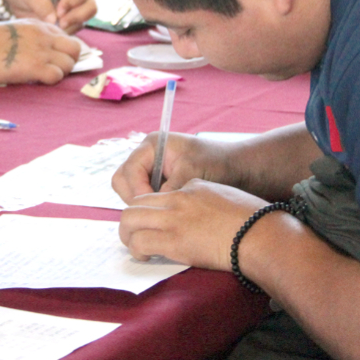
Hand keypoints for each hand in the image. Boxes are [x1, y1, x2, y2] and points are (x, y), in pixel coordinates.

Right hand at [0, 20, 80, 84]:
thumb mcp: (17, 29)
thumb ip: (34, 36)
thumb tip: (45, 50)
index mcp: (39, 25)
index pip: (66, 36)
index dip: (63, 49)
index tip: (56, 57)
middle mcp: (45, 36)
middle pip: (75, 49)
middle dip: (70, 60)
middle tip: (58, 68)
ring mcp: (42, 51)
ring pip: (69, 64)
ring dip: (61, 72)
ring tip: (45, 74)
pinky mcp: (37, 67)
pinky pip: (57, 76)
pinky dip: (51, 80)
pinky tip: (39, 79)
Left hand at [2, 0, 95, 32]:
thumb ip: (41, 5)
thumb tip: (53, 20)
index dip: (72, 2)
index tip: (59, 11)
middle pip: (90, 6)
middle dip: (77, 16)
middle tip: (61, 23)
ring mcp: (73, 9)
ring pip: (84, 20)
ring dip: (71, 26)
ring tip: (53, 28)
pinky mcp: (68, 22)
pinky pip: (74, 29)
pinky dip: (66, 32)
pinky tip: (53, 31)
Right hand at [111, 133, 231, 201]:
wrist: (236, 169)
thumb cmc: (216, 163)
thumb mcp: (192, 173)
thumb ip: (170, 188)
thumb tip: (154, 206)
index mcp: (152, 145)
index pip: (130, 170)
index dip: (138, 190)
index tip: (154, 206)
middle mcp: (148, 157)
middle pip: (123, 180)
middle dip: (134, 197)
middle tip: (154, 212)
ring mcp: (151, 171)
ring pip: (130, 190)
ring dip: (142, 204)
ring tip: (162, 213)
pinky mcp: (158, 184)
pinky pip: (144, 198)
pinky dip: (151, 207)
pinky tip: (167, 214)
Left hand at [120, 179, 264, 268]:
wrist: (261, 236)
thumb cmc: (254, 220)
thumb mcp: (226, 196)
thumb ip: (206, 198)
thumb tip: (197, 211)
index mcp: (191, 186)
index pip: (156, 194)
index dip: (149, 210)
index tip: (152, 224)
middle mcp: (177, 199)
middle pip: (135, 203)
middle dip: (130, 220)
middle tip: (136, 235)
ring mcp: (174, 219)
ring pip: (129, 220)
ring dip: (128, 235)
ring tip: (137, 248)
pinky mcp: (174, 241)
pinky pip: (139, 242)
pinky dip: (136, 250)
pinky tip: (146, 257)